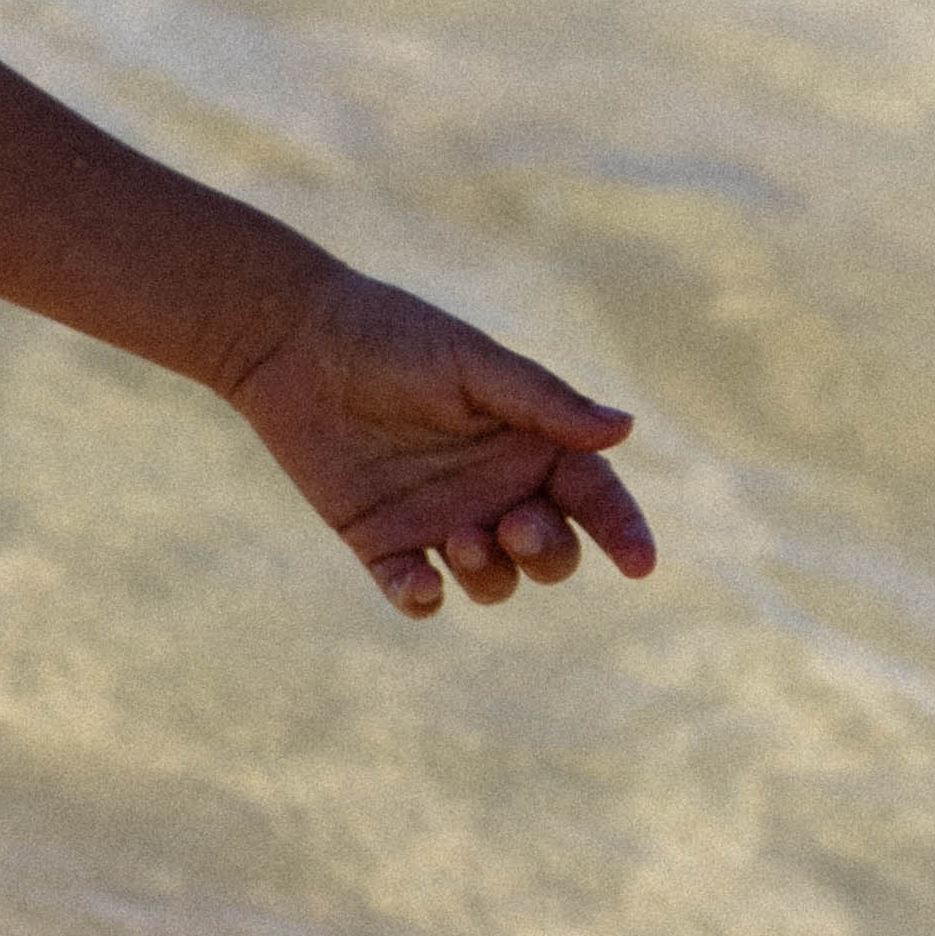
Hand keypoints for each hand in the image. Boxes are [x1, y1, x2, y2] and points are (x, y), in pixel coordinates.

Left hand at [222, 261, 654, 621]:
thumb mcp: (472, 364)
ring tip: (459, 538)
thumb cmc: (393, 338)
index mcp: (529, 443)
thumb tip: (624, 429)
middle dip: (548, 553)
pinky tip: (418, 585)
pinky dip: (420, 598)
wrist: (295, 341)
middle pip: (551, 551)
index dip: (623, 531)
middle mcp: (494, 489)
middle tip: (516, 527)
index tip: (639, 563)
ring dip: (490, 574)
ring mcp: (440, 520)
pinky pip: (413, 591)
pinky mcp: (382, 542)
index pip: (593, 496)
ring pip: (492, 580)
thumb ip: (543, 401)